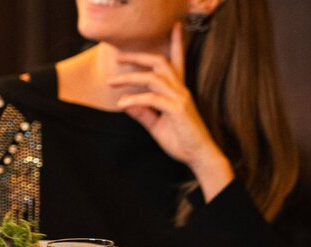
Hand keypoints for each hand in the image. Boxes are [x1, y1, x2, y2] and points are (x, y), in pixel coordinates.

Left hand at [109, 22, 232, 200]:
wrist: (198, 155)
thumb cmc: (181, 140)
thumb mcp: (157, 125)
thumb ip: (143, 113)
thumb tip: (126, 103)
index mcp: (178, 91)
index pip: (176, 61)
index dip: (176, 43)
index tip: (175, 26)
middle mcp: (180, 90)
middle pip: (160, 63)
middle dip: (138, 57)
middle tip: (118, 58)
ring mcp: (180, 98)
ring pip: (153, 78)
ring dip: (129, 78)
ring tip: (111, 82)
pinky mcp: (177, 109)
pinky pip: (152, 98)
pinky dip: (135, 99)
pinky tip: (122, 104)